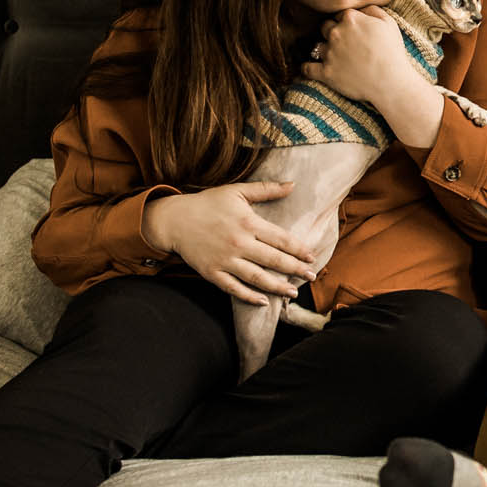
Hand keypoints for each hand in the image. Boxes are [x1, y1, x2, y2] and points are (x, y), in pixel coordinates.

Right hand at [142, 183, 319, 304]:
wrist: (174, 219)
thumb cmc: (208, 203)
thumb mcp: (236, 191)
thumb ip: (265, 189)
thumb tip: (292, 184)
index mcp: (248, 223)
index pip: (281, 239)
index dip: (299, 250)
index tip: (312, 257)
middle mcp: (238, 243)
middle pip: (273, 260)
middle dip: (295, 270)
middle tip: (311, 276)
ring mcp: (225, 260)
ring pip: (256, 277)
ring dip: (277, 287)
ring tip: (293, 293)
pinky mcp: (212, 272)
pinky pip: (233, 288)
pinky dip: (248, 296)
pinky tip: (263, 301)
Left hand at [300, 6, 444, 146]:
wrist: (391, 83)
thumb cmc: (393, 53)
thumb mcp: (389, 23)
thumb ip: (372, 10)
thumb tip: (360, 8)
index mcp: (350, 19)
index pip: (340, 15)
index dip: (347, 23)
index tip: (353, 32)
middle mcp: (336, 33)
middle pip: (325, 27)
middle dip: (333, 34)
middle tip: (344, 44)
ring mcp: (329, 53)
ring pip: (317, 47)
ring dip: (324, 51)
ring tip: (335, 59)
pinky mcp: (325, 72)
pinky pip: (307, 68)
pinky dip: (308, 68)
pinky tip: (311, 69)